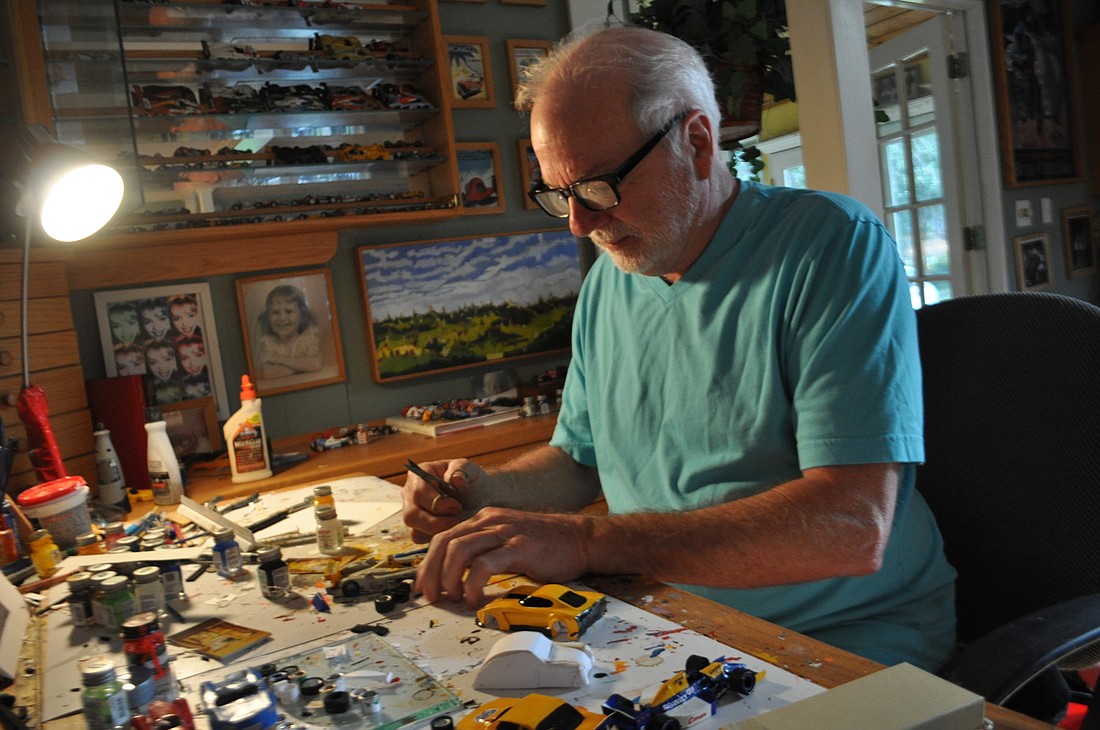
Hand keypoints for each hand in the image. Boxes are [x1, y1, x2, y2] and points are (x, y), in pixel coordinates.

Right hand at [401, 458, 481, 542]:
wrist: (479, 497)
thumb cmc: (471, 481)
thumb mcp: (470, 470)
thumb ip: (462, 470)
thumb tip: (455, 479)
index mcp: (418, 475)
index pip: (417, 492)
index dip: (436, 502)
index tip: (456, 506)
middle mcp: (410, 495)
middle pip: (411, 515)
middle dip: (435, 522)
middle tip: (456, 520)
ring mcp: (413, 514)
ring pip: (415, 532)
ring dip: (438, 532)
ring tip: (456, 523)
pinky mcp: (418, 530)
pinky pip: (422, 540)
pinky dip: (438, 538)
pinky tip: (452, 530)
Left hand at [414, 507, 589, 606]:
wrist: (581, 539)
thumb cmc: (546, 546)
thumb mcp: (508, 542)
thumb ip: (485, 552)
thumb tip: (457, 577)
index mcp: (484, 519)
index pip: (443, 537)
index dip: (428, 564)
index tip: (423, 587)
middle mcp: (490, 521)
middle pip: (445, 542)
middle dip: (431, 572)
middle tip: (431, 597)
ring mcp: (505, 532)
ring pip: (460, 551)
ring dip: (449, 578)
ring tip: (453, 598)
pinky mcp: (520, 547)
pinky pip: (485, 565)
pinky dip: (472, 584)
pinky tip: (475, 599)